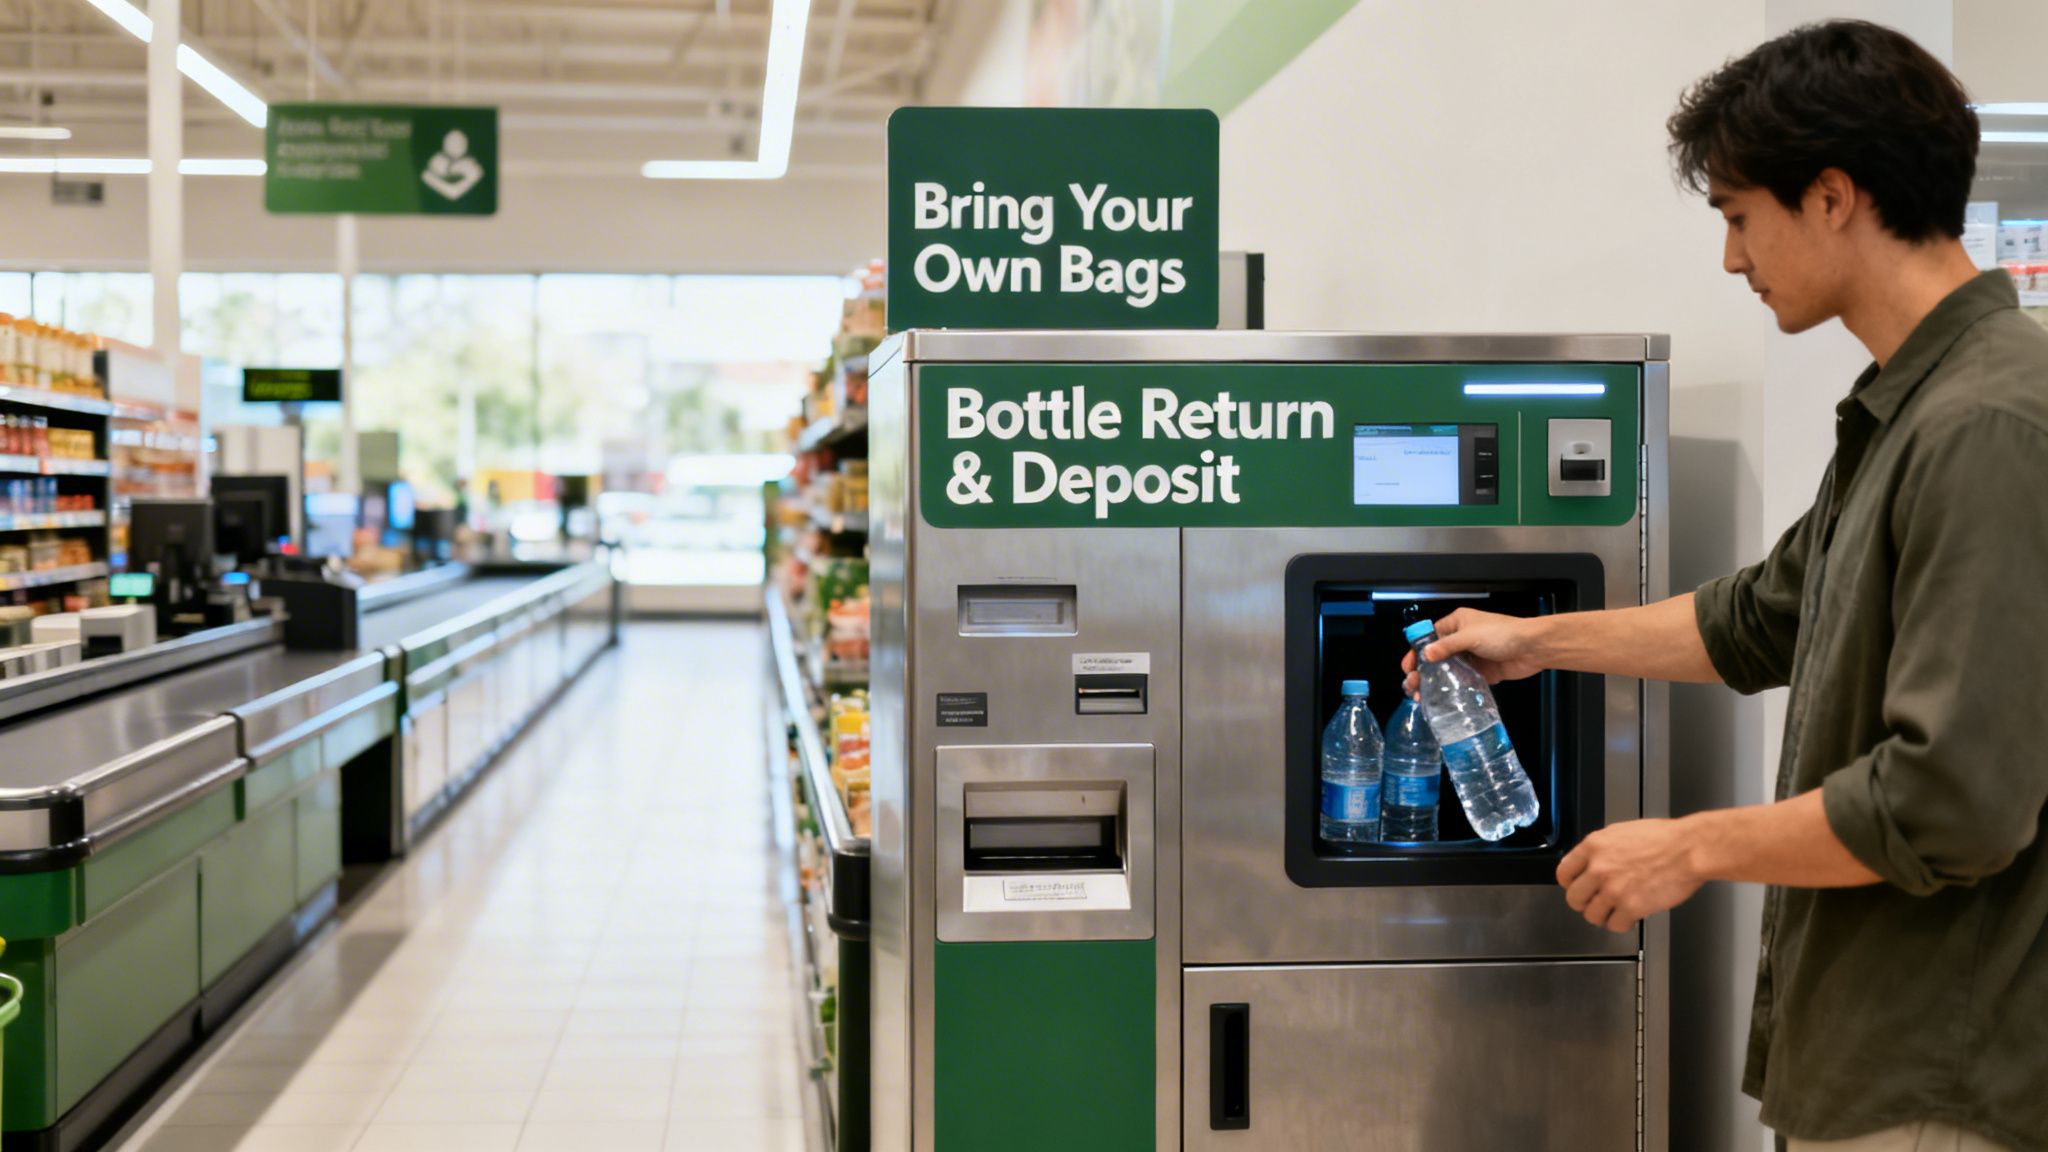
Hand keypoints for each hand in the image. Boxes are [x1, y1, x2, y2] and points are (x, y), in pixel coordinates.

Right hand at [1400, 608, 1549, 694]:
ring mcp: (1471, 657)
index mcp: (1457, 623)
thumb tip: (1425, 655)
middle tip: (1411, 685)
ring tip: (1421, 696)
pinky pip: (1462, 682)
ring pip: (1447, 671)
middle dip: (1422, 670)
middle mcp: (1461, 639)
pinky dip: (1451, 690)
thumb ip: (1447, 646)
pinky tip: (1441, 700)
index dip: (1417, 651)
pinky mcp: (1481, 673)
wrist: (1533, 648)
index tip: (1408, 667)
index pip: (1430, 637)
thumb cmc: (1503, 634)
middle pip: (1436, 656)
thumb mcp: (1471, 636)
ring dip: (1434, 682)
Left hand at [1555, 819, 1703, 932]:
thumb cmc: (1665, 838)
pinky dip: (1622, 924)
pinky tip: (1629, 916)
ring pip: (1592, 915)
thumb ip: (1602, 849)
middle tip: (1595, 903)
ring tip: (1614, 911)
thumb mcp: (1622, 832)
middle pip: (1574, 898)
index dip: (1570, 884)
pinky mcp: (1631, 907)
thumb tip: (1592, 861)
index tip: (1575, 888)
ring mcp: (1613, 889)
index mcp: (1594, 846)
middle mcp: (1599, 868)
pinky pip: (1615, 925)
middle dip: (1584, 903)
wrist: (1690, 849)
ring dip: (1603, 916)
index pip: (1564, 873)